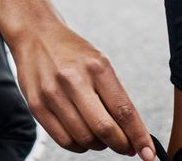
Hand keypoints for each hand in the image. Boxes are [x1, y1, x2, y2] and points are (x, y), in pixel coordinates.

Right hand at [7, 21, 154, 157]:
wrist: (34, 34)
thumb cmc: (71, 52)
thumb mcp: (99, 63)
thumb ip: (115, 96)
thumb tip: (132, 133)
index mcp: (95, 66)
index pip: (123, 110)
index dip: (138, 136)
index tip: (147, 152)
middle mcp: (73, 79)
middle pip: (104, 129)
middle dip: (121, 145)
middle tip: (126, 146)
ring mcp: (52, 93)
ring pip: (84, 139)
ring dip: (99, 145)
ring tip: (100, 135)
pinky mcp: (36, 105)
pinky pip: (64, 140)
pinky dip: (78, 145)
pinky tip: (81, 134)